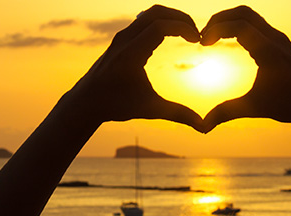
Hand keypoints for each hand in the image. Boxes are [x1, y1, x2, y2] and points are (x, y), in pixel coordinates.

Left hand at [64, 5, 203, 131]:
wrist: (86, 102)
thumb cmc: (116, 106)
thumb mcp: (149, 110)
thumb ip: (177, 115)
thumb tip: (204, 127)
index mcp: (130, 55)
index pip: (159, 27)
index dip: (183, 28)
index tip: (198, 40)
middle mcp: (124, 41)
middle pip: (156, 13)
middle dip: (180, 18)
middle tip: (197, 32)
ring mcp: (121, 37)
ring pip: (149, 14)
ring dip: (171, 18)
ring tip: (188, 33)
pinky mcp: (121, 38)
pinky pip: (143, 21)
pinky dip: (161, 21)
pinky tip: (173, 34)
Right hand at [200, 6, 290, 131]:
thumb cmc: (290, 104)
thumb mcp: (255, 108)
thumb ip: (227, 113)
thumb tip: (203, 127)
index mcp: (269, 51)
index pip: (238, 26)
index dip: (216, 30)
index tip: (202, 43)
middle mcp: (275, 39)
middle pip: (243, 12)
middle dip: (219, 19)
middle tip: (203, 35)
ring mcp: (279, 38)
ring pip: (250, 15)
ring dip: (229, 20)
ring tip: (212, 37)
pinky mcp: (280, 42)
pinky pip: (256, 24)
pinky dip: (239, 25)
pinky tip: (229, 40)